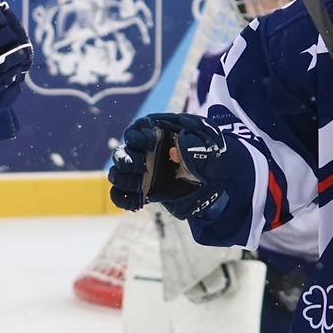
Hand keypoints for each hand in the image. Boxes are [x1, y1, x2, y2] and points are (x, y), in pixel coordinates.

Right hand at [109, 113, 229, 218]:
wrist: (214, 185)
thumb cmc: (212, 159)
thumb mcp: (211, 150)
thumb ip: (195, 148)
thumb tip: (175, 152)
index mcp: (160, 134)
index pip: (138, 130)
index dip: (138, 136)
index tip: (148, 144)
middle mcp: (146, 152)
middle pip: (123, 152)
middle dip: (127, 159)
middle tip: (142, 167)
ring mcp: (141, 172)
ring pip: (118, 173)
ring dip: (123, 179)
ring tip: (139, 185)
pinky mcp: (141, 190)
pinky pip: (121, 194)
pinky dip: (123, 199)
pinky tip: (137, 203)